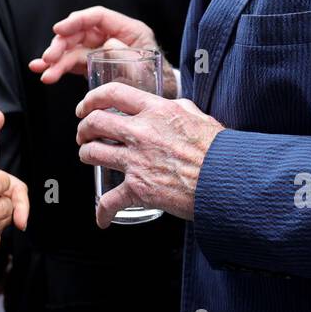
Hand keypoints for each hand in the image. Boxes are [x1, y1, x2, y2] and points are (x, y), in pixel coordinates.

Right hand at [29, 6, 177, 96]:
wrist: (162, 102)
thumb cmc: (158, 83)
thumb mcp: (144, 68)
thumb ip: (125, 55)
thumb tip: (105, 45)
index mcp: (128, 30)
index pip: (97, 17)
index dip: (76, 20)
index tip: (58, 29)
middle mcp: (112, 37)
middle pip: (80, 32)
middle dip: (61, 44)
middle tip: (49, 58)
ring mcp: (101, 51)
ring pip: (72, 49)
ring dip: (55, 60)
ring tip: (43, 72)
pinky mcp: (94, 65)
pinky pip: (73, 63)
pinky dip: (59, 68)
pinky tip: (44, 73)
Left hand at [75, 82, 222, 227]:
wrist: (226, 180)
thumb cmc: (219, 151)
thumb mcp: (199, 117)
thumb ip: (181, 109)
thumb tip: (175, 105)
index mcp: (156, 111)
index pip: (113, 94)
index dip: (91, 98)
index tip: (85, 106)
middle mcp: (141, 132)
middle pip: (95, 122)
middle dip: (83, 127)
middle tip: (83, 133)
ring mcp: (136, 160)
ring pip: (92, 153)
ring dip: (85, 155)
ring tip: (87, 157)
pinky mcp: (138, 189)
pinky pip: (109, 201)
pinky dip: (102, 212)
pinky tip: (102, 218)